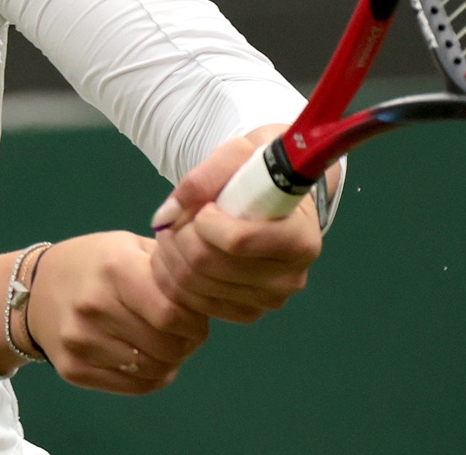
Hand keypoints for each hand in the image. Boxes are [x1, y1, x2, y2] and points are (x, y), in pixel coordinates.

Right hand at [24, 232, 209, 394]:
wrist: (32, 291)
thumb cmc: (92, 264)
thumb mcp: (127, 245)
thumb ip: (167, 263)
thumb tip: (208, 285)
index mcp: (115, 268)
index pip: (172, 313)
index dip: (195, 321)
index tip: (197, 317)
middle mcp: (94, 306)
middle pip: (166, 344)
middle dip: (188, 343)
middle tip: (186, 333)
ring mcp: (81, 341)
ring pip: (153, 369)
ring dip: (172, 361)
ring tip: (167, 344)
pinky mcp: (74, 369)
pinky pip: (133, 386)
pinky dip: (153, 377)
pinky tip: (150, 359)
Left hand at [149, 127, 329, 322]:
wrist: (276, 193)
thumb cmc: (263, 170)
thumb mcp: (241, 154)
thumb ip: (202, 179)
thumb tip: (164, 217)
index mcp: (300, 238)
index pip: (237, 241)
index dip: (204, 221)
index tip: (205, 206)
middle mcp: (291, 277)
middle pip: (208, 263)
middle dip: (180, 235)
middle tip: (177, 218)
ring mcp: (269, 300)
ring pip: (194, 284)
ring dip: (171, 255)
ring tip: (176, 231)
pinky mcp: (248, 312)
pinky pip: (194, 304)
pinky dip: (175, 278)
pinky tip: (179, 255)